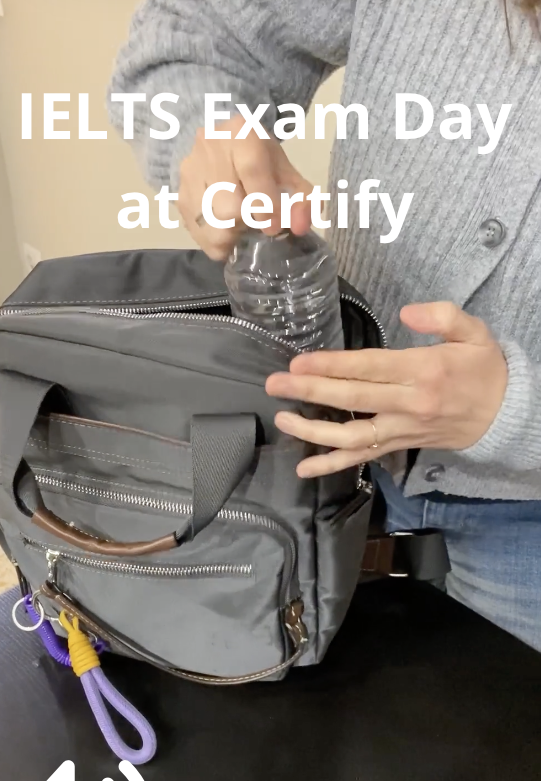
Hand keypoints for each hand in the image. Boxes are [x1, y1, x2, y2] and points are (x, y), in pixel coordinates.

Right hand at [178, 114, 311, 259]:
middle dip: (248, 224)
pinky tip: (227, 231)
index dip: (266, 206)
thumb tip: (301, 225)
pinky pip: (198, 233)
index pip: (252, 171)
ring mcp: (190, 173)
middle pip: (228, 205)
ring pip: (210, 224)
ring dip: (232, 236)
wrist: (221, 145)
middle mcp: (209, 148)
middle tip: (257, 224)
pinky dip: (216, 241)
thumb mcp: (283, 170)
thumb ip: (300, 196)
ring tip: (241, 226)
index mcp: (240, 133)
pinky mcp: (180, 196)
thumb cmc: (257, 159)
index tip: (275, 227)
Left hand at [265, 302, 507, 476]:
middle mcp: (409, 404)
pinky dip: (332, 464)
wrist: (505, 416)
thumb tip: (407, 313)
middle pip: (352, 400)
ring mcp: (402, 429)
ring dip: (313, 430)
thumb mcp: (475, 332)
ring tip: (282, 419)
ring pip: (353, 436)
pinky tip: (304, 467)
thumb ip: (443, 315)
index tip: (299, 362)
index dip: (331, 366)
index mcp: (423, 372)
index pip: (369, 368)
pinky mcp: (399, 445)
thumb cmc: (484, 370)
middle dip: (310, 392)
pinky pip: (362, 458)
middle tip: (275, 384)